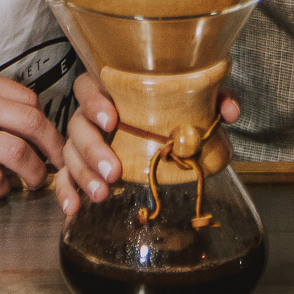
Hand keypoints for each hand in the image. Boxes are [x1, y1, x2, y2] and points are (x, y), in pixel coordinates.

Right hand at [0, 62, 65, 196]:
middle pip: (33, 123)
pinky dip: (1, 189)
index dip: (45, 123)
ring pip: (17, 152)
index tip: (49, 140)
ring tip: (34, 182)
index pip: (29, 99)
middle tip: (58, 164)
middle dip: (54, 148)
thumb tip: (20, 116)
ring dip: (34, 172)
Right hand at [54, 73, 240, 216]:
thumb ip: (214, 98)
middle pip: (77, 123)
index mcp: (113, 90)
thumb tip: (228, 110)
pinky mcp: (82, 166)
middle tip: (113, 170)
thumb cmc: (172, 109)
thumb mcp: (195, 99)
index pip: (89, 85)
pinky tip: (74, 208)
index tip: (112, 120)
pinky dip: (66, 191)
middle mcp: (93, 114)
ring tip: (102, 193)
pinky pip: (65, 177)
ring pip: (70, 151)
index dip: (94, 101)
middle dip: (92, 148)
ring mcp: (85, 141)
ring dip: (83, 173)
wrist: (164, 131)